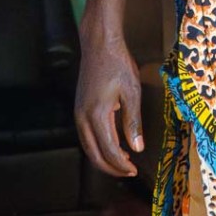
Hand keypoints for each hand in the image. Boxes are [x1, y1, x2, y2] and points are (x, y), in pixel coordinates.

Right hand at [74, 30, 143, 176]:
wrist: (100, 45)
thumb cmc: (118, 64)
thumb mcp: (132, 91)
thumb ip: (133, 121)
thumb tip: (137, 147)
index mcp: (97, 115)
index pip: (108, 150)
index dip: (121, 164)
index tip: (134, 170)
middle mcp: (83, 118)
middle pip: (94, 154)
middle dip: (111, 167)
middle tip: (129, 171)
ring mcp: (78, 113)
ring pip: (88, 146)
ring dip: (104, 158)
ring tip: (123, 161)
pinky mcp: (79, 108)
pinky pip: (86, 136)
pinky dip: (98, 146)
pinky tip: (112, 144)